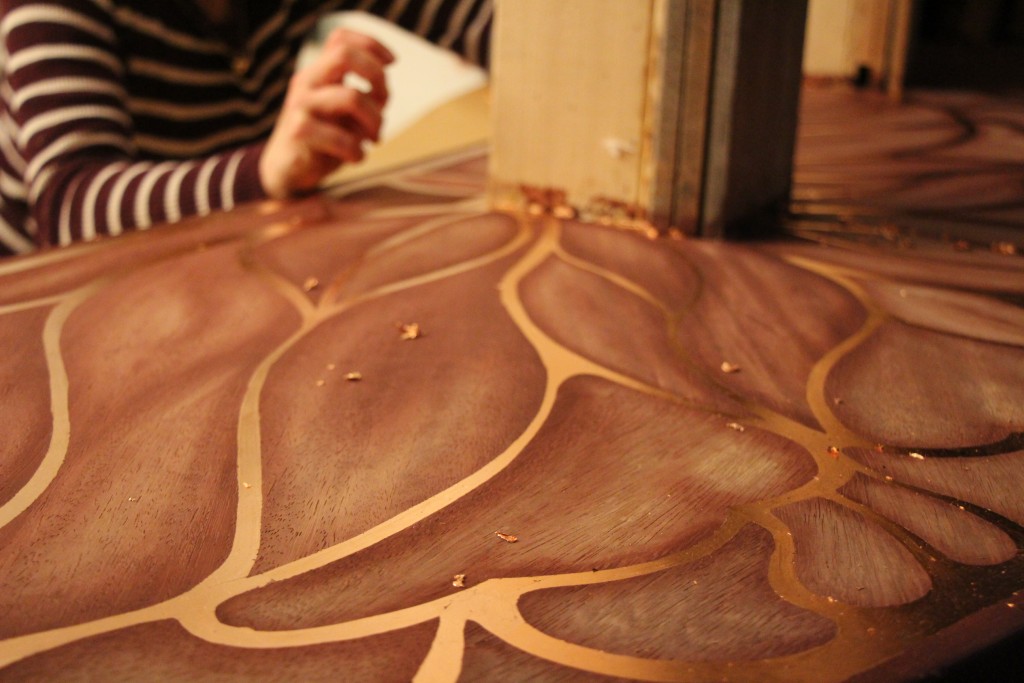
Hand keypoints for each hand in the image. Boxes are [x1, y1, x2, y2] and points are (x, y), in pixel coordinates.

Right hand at [259, 28, 394, 198]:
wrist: (286, 171)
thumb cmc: (323, 141)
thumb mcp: (344, 114)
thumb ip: (364, 98)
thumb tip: (383, 92)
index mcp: (319, 73)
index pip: (341, 38)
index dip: (371, 44)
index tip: (393, 62)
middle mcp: (307, 82)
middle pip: (344, 55)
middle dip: (376, 75)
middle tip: (384, 102)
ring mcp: (301, 104)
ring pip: (352, 97)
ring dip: (375, 121)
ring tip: (375, 138)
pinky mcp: (298, 131)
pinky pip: (343, 137)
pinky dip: (358, 150)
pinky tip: (357, 157)